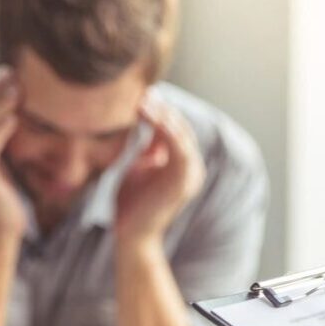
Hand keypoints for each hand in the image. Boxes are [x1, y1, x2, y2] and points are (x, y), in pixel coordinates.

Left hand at [115, 98, 205, 243]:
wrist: (132, 235)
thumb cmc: (132, 203)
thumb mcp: (139, 167)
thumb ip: (148, 148)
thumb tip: (148, 123)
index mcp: (182, 164)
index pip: (175, 129)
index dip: (160, 111)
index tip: (140, 94)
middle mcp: (192, 167)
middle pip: (180, 128)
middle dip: (162, 108)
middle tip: (142, 91)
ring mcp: (191, 174)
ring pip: (181, 134)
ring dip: (163, 115)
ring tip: (144, 100)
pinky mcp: (184, 180)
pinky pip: (179, 147)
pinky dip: (166, 129)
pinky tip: (150, 115)